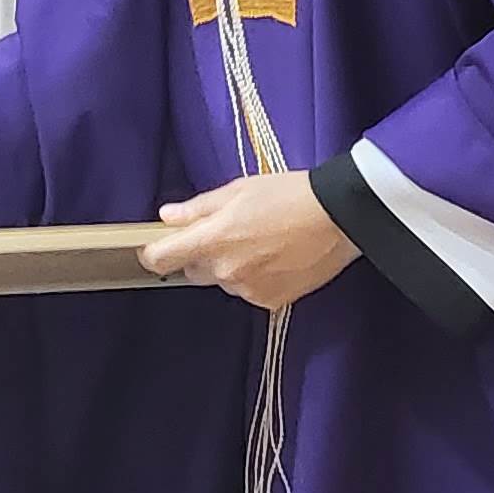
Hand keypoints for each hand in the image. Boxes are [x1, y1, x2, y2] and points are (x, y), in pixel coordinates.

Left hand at [146, 169, 354, 311]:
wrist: (339, 217)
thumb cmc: (290, 195)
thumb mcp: (238, 190)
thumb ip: (198, 208)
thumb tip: (168, 217)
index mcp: (213, 240)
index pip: (161, 258)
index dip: (154, 252)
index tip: (157, 247)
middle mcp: (226, 271)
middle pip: (193, 271)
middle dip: (202, 255)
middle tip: (228, 233)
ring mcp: (248, 289)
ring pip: (224, 282)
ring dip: (232, 267)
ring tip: (261, 242)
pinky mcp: (271, 301)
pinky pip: (249, 292)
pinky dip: (256, 279)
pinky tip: (276, 258)